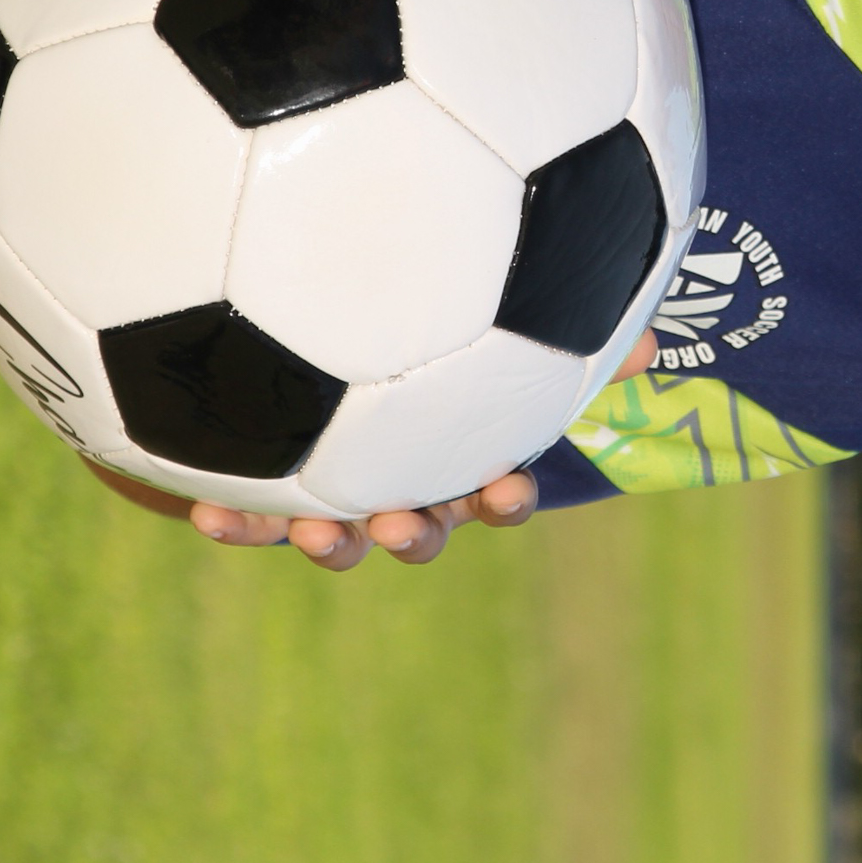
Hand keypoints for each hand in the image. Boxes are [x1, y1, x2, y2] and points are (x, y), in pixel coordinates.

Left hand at [184, 328, 661, 570]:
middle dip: (417, 533)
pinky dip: (236, 524)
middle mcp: (405, 481)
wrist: (294, 332)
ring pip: (341, 537)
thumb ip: (569, 321)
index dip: (503, 495)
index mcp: (461, 451)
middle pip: (421, 525)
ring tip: (317, 534)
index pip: (495, 486)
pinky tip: (208, 517)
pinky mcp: (271, 493)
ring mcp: (338, 492)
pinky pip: (255, 519)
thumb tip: (653, 339)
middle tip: (406, 522)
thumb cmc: (426, 324)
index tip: (507, 486)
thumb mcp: (504, 316)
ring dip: (332, 545)